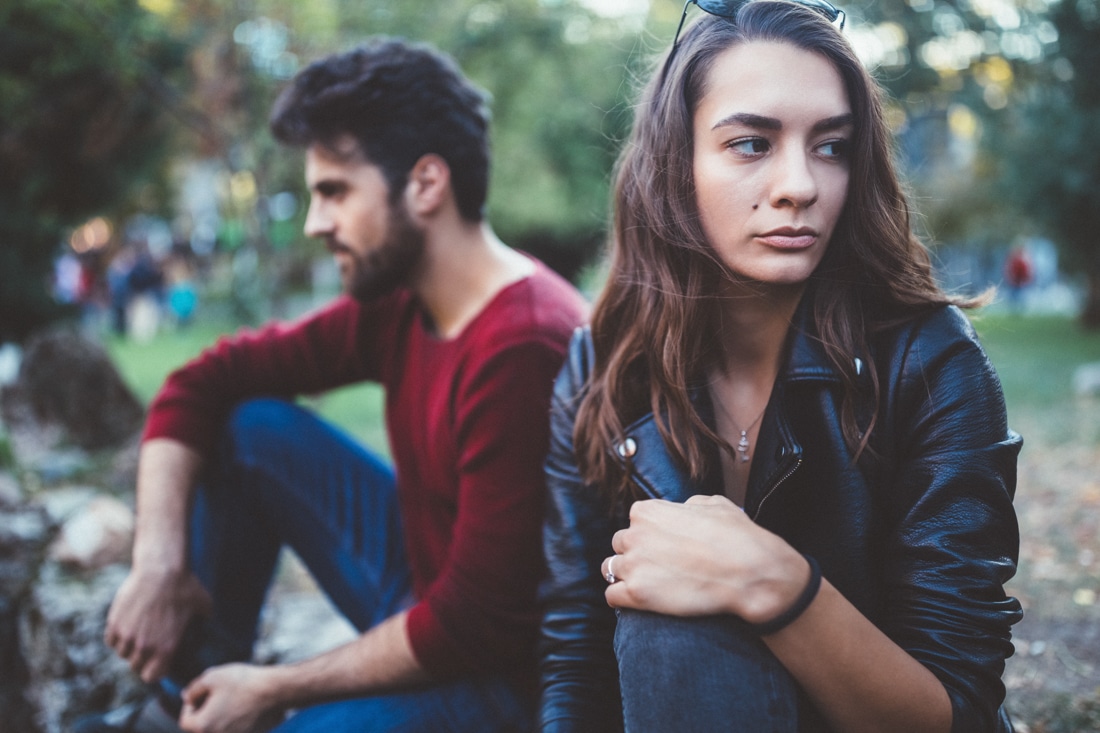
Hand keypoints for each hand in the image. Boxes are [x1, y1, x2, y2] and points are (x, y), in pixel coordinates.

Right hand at [104, 567, 211, 682]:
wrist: (161, 569)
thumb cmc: (185, 588)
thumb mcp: (204, 607)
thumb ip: (204, 623)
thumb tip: (208, 626)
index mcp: (166, 649)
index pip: (152, 677)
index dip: (155, 671)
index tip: (158, 663)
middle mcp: (144, 647)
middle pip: (135, 666)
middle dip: (142, 659)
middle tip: (149, 646)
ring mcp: (127, 635)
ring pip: (122, 653)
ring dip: (129, 647)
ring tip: (139, 634)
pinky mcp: (114, 623)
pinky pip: (111, 640)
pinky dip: (117, 636)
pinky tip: (127, 626)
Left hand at [180, 663, 283, 732]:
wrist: (274, 691)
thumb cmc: (242, 682)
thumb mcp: (212, 677)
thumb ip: (193, 688)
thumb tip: (186, 697)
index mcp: (203, 726)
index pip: (185, 721)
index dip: (190, 706)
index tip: (201, 694)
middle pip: (201, 728)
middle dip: (205, 712)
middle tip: (216, 696)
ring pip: (217, 729)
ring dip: (219, 717)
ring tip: (231, 700)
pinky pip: (233, 729)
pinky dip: (233, 721)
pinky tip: (242, 706)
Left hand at [602, 495, 809, 621]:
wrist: (750, 574)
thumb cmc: (737, 538)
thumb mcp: (714, 505)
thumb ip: (689, 505)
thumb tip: (684, 509)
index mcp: (647, 511)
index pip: (634, 522)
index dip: (650, 535)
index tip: (664, 547)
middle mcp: (634, 535)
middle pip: (620, 545)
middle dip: (636, 555)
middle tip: (658, 568)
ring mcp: (634, 565)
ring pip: (611, 569)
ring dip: (626, 576)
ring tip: (649, 585)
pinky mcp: (636, 594)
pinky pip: (612, 596)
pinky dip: (622, 599)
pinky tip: (640, 601)